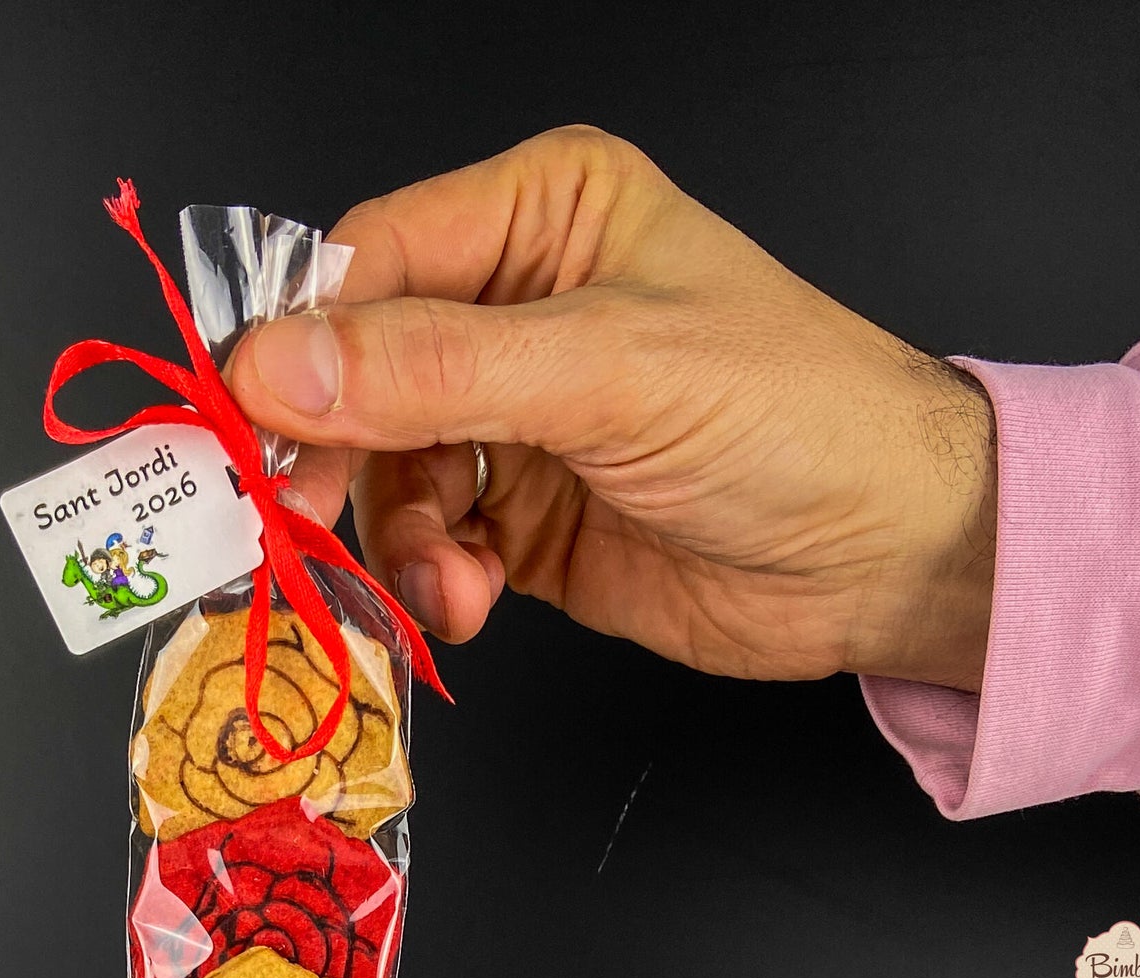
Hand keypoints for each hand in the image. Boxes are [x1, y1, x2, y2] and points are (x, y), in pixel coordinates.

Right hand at [225, 127, 995, 690]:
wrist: (886, 557)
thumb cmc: (793, 417)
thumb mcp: (607, 371)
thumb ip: (435, 371)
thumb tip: (275, 366)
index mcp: (541, 215)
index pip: (370, 260)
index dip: (301, 342)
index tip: (253, 423)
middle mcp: (516, 310)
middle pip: (358, 377)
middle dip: (339, 457)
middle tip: (303, 521)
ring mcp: (517, 422)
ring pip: (386, 474)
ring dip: (400, 538)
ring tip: (452, 581)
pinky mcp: (523, 520)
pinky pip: (430, 544)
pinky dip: (434, 580)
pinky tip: (472, 600)